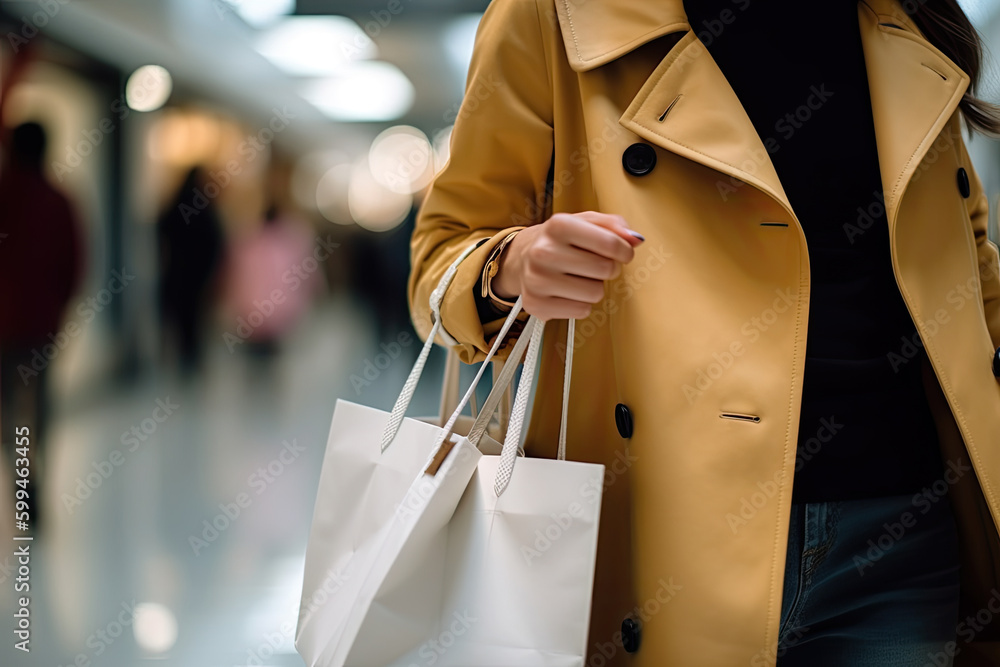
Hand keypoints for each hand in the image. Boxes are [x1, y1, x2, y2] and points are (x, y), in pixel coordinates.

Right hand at [491, 211, 643, 320]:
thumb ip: (614, 225)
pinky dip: (581, 303)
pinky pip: (582, 310)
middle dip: (609, 268)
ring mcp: (537, 280)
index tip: (622, 253)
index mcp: (558, 225)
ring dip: (594, 287)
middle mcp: (543, 252)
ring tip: (580, 278)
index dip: (624, 251)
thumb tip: (635, 239)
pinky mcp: (536, 304)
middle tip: (596, 265)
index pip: (610, 243)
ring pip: (595, 293)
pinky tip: (569, 292)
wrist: (522, 257)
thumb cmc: (560, 240)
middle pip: (605, 269)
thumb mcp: (585, 222)